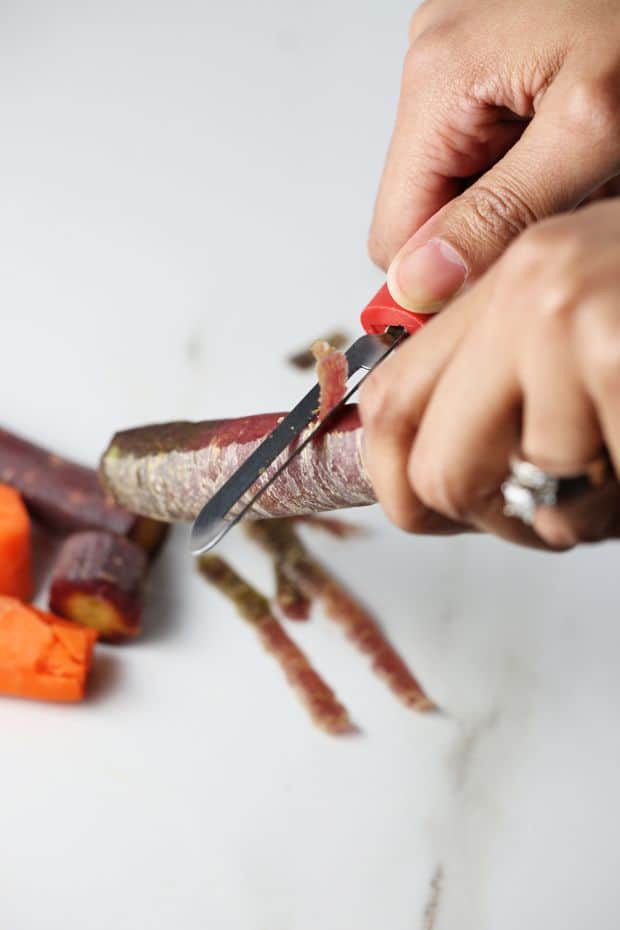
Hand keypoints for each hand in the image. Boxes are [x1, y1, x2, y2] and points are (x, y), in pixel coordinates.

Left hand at [360, 200, 619, 549]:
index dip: (394, 479)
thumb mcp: (582, 317)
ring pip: (534, 495)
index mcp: (511, 276)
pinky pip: (602, 501)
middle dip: (481, 520)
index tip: (421, 510)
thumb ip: (502, 379)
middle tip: (533, 517)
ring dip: (581, 515)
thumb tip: (420, 468)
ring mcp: (584, 332)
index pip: (391, 400)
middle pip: (436, 467)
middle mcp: (534, 294)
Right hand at [369, 0, 619, 311]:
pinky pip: (488, 152)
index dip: (443, 277)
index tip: (503, 288)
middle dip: (495, 231)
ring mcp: (458, 63)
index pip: (393, 233)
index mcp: (438, 79)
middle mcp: (433, 66)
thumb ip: (501, 214)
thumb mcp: (590, 131)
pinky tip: (580, 156)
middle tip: (569, 211)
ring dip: (520, 204)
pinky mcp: (488, 64)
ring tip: (588, 175)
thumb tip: (420, 283)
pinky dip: (534, 170)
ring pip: (461, 187)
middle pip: (427, 210)